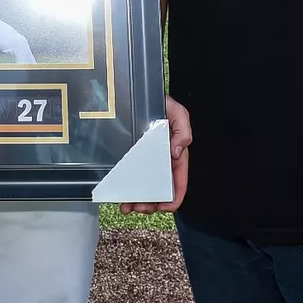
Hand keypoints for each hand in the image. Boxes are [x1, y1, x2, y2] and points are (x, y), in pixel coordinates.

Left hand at [121, 95, 191, 214]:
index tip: (165, 207)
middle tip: (140, 208)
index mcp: (174, 155)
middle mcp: (160, 161)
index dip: (174, 197)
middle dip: (152, 203)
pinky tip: (119, 195)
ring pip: (143, 187)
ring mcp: (144, 160)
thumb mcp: (178, 114)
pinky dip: (125, 188)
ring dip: (138, 200)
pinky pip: (128, 176)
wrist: (139, 95)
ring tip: (127, 206)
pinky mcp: (130, 157)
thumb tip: (177, 152)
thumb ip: (183, 131)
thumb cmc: (161, 104)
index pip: (178, 180)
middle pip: (159, 189)